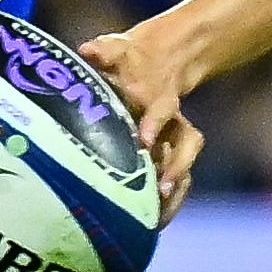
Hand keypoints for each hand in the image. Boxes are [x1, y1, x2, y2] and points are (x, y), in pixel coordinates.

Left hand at [79, 28, 204, 223]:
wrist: (159, 59)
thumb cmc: (127, 58)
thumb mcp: (116, 48)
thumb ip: (104, 51)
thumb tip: (86, 51)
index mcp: (157, 95)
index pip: (161, 110)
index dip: (155, 125)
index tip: (145, 140)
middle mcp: (172, 119)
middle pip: (184, 144)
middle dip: (174, 167)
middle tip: (160, 189)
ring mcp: (175, 138)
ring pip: (185, 166)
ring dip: (174, 189)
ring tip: (159, 215)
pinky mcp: (172, 155)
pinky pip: (178, 180)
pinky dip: (170, 202)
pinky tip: (154, 223)